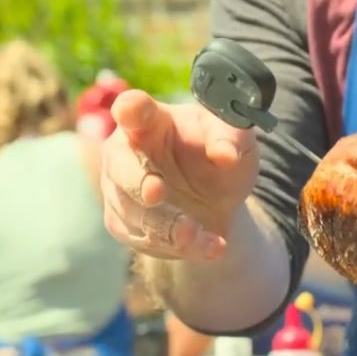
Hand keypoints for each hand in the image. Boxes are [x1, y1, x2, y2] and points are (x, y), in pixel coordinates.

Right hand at [101, 89, 258, 260]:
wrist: (218, 197)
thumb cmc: (219, 153)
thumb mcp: (236, 141)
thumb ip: (233, 139)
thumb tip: (226, 154)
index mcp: (151, 120)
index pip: (134, 109)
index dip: (130, 108)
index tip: (132, 109)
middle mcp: (126, 152)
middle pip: (120, 166)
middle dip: (136, 180)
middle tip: (155, 191)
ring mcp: (120, 190)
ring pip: (134, 213)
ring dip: (167, 225)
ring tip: (195, 232)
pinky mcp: (125, 224)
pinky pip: (147, 240)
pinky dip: (183, 247)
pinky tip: (213, 246)